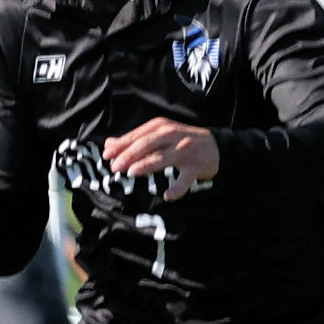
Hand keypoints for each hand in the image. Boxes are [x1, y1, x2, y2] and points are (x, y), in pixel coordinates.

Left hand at [103, 117, 221, 200]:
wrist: (216, 146)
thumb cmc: (181, 141)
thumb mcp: (159, 135)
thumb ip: (135, 140)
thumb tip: (109, 144)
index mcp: (161, 127)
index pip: (138, 135)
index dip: (122, 145)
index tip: (107, 155)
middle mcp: (172, 136)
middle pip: (148, 144)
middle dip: (130, 155)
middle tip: (115, 167)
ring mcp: (185, 151)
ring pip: (163, 157)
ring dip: (148, 165)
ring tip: (133, 173)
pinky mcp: (196, 166)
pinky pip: (186, 179)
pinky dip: (178, 188)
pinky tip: (168, 196)